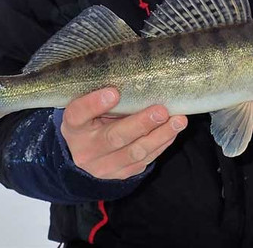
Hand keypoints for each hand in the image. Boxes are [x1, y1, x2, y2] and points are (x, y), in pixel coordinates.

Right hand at [60, 87, 187, 179]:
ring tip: (178, 120)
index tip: (114, 92)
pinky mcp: (122, 174)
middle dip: (141, 124)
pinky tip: (173, 131)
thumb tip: (137, 78)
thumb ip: (103, 96)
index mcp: (74, 126)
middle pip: (114, 137)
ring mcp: (104, 166)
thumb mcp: (87, 108)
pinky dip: (161, 144)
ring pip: (135, 152)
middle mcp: (86, 149)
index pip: (78, 114)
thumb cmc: (90, 121)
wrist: (85, 155)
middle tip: (161, 110)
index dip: (95, 104)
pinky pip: (145, 161)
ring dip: (160, 135)